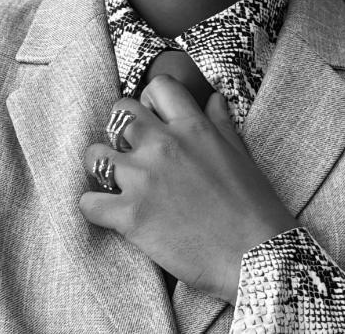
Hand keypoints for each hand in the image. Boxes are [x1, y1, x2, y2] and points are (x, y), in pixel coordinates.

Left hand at [79, 75, 298, 302]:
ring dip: (101, 166)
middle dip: (120, 129)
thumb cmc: (254, 208)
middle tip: (130, 151)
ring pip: (95, 154)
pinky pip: (88, 202)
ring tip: (114, 181)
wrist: (257, 258)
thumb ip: (221, 123)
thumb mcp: (240, 155)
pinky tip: (109, 212)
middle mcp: (164, 145)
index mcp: (193, 127)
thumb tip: (214, 99)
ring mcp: (144, 179)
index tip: (152, 119)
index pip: (158, 87)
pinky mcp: (130, 216)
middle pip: (119, 112)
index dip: (151, 101)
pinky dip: (94, 207)